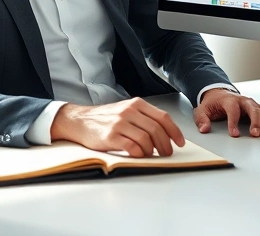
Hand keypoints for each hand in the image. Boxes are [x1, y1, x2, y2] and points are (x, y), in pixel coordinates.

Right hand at [50, 98, 185, 157]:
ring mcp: (119, 123)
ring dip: (152, 151)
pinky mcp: (110, 136)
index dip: (174, 131)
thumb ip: (143, 118)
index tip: (179, 142)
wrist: (80, 120)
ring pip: (146, 139)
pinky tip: (138, 156)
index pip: (162, 117)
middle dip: (166, 144)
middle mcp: (129, 111)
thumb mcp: (126, 111)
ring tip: (152, 155)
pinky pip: (131, 147)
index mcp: (136, 104)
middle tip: (167, 153)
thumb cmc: (105, 118)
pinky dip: (139, 154)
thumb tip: (165, 134)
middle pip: (156, 129)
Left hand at [194, 89, 259, 137]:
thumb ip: (202, 119)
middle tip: (255, 134)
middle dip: (256, 121)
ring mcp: (251, 104)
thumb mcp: (202, 110)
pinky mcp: (257, 108)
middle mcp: (243, 100)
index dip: (234, 122)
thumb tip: (205, 129)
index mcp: (229, 100)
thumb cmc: (213, 104)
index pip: (233, 109)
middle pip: (253, 108)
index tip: (234, 134)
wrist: (219, 95)